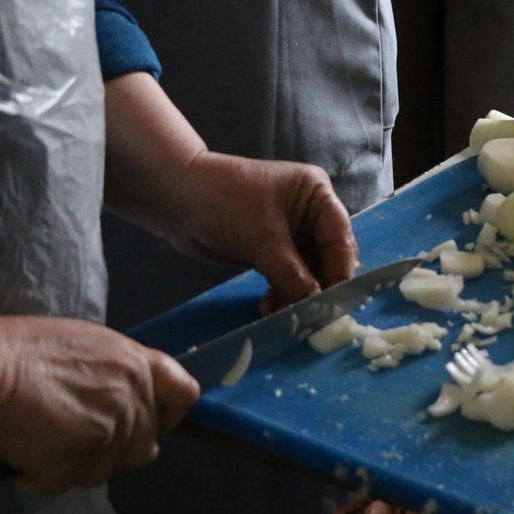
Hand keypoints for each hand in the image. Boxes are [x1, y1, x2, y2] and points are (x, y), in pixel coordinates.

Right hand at [0, 312, 198, 492]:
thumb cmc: (18, 350)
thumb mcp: (83, 345)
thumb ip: (112, 372)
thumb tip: (113, 395)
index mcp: (135, 362)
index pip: (183, 394)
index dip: (166, 414)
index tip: (146, 423)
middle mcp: (134, 396)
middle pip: (144, 443)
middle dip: (111, 448)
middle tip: (71, 440)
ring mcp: (113, 430)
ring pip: (107, 468)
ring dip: (77, 465)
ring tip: (41, 448)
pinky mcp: (86, 459)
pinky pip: (70, 482)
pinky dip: (45, 478)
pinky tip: (23, 461)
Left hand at [166, 151, 358, 310]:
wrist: (173, 198)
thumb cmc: (223, 202)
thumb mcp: (263, 238)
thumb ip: (293, 276)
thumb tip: (316, 309)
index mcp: (317, 195)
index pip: (340, 240)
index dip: (338, 275)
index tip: (333, 308)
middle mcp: (310, 212)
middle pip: (327, 259)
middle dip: (316, 288)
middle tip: (306, 318)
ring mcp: (290, 231)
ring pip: (307, 272)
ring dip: (296, 295)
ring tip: (279, 314)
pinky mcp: (270, 248)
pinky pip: (287, 276)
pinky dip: (281, 293)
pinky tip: (268, 307)